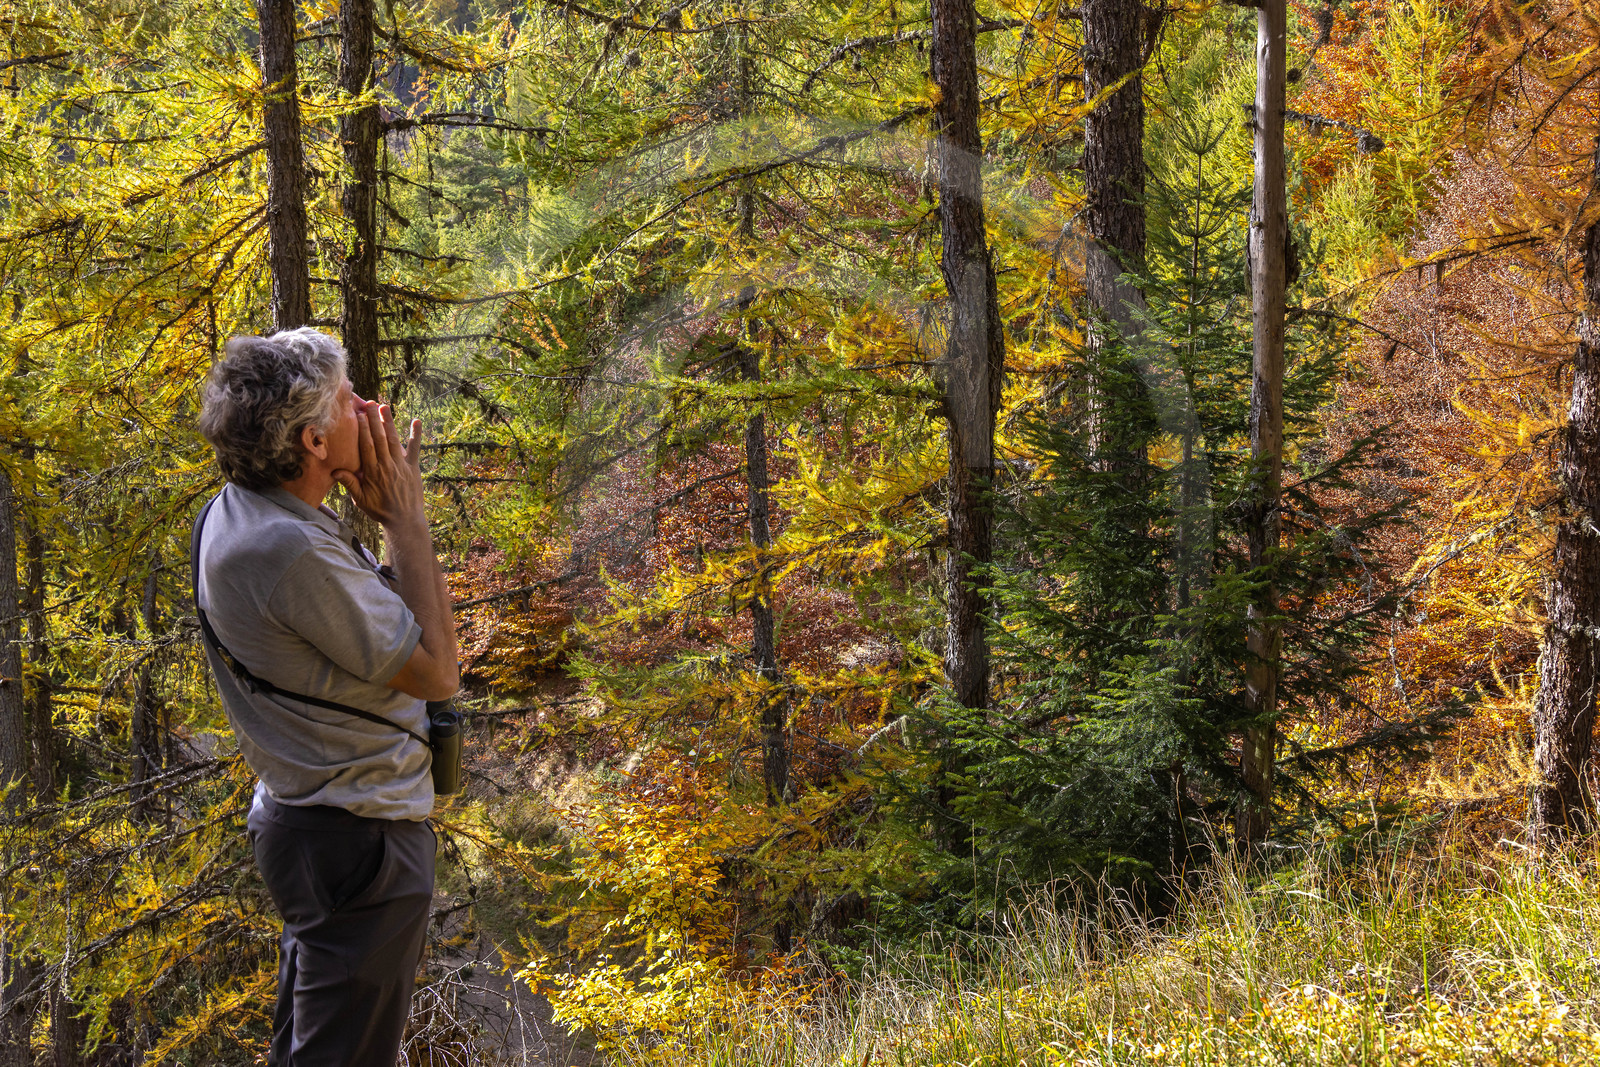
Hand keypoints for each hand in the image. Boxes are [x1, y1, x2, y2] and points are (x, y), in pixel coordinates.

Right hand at [333, 400, 426, 529]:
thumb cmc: (380, 510)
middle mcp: (386, 465)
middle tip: (369, 403)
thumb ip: (349, 483)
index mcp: (372, 472)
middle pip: (379, 438)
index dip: (362, 429)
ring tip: (384, 406)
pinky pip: (415, 449)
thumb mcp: (361, 499)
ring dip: (389, 422)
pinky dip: (416, 435)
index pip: (366, 446)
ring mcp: (401, 465)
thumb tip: (334, 471)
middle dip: (373, 420)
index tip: (357, 415)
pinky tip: (417, 421)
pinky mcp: (414, 468)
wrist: (404, 520)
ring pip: (394, 440)